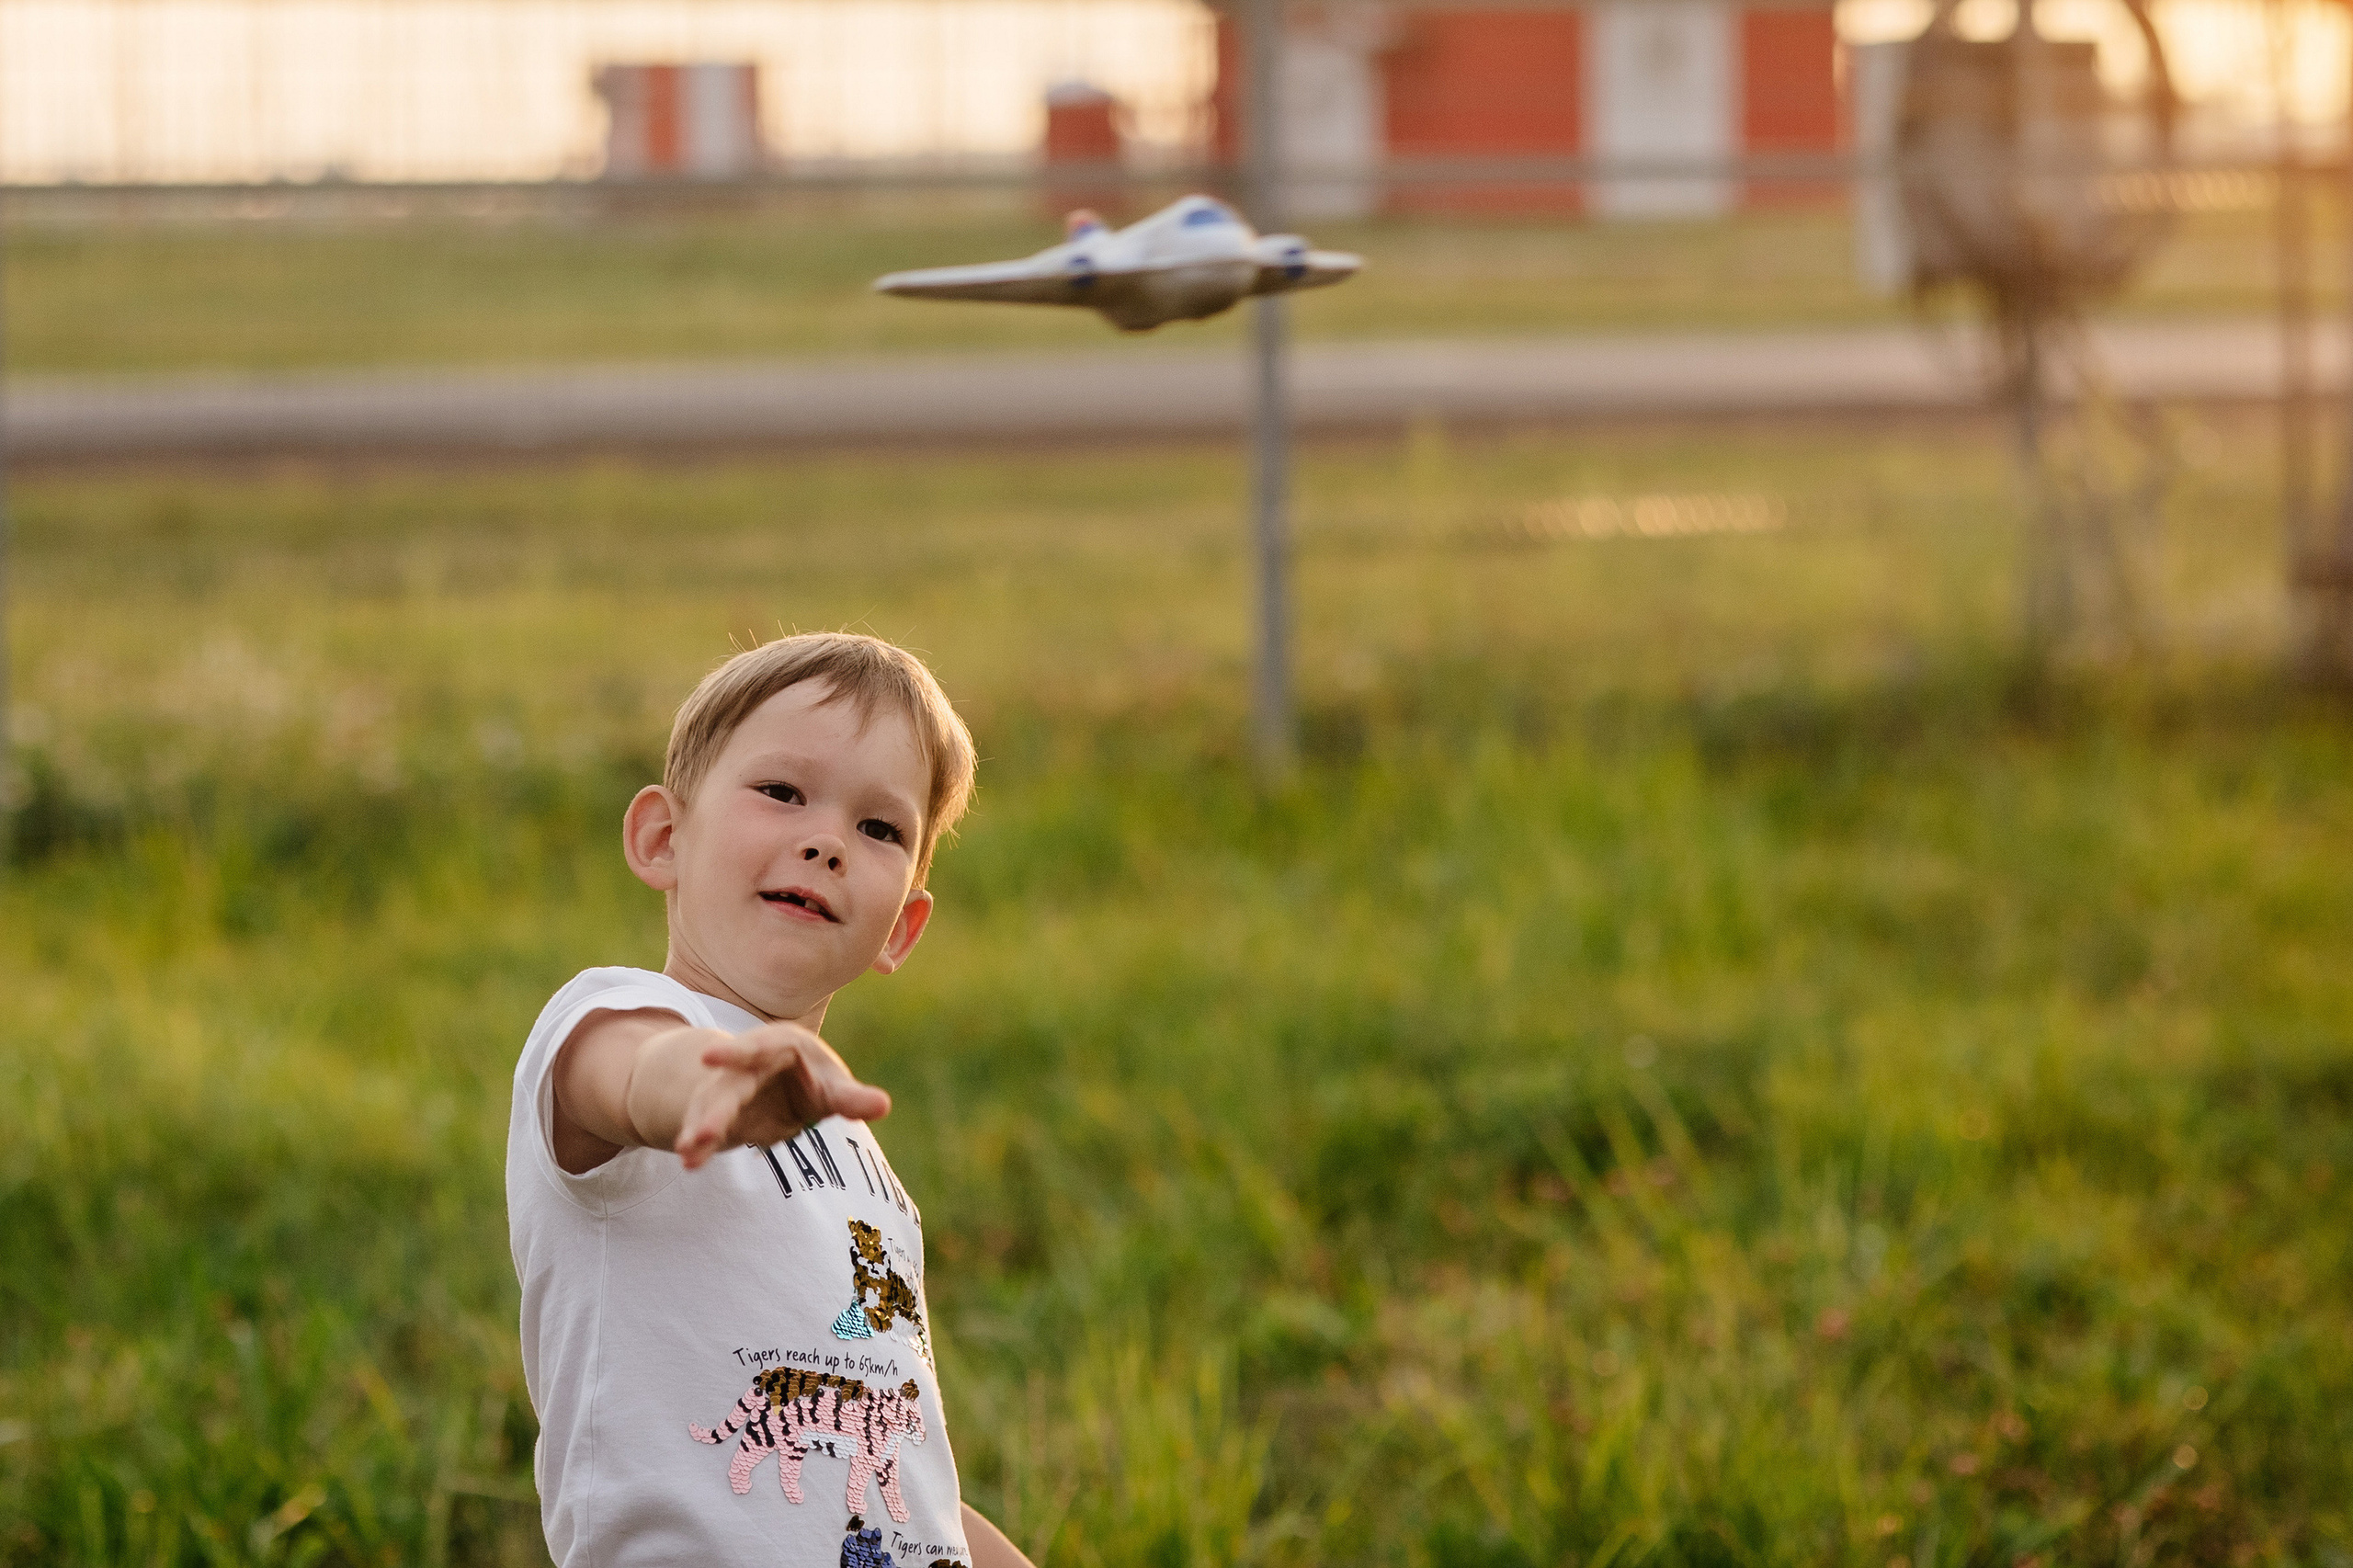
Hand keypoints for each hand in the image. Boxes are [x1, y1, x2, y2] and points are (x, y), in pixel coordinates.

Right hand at [670, 1023, 890, 1168]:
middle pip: (729, 1085)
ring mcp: (728, 1089)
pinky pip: (705, 1128)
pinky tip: (690, 1162)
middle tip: (702, 1131)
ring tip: (687, 1154)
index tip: (709, 1058)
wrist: (780, 1086)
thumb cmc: (812, 1081)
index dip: (736, 1052)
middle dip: (714, 1109)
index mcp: (780, 1046)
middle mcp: (748, 1065)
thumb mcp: (833, 1089)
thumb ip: (851, 1099)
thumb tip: (883, 1105)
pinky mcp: (718, 1114)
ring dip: (698, 1130)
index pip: (759, 1046)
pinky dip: (698, 1145)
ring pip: (710, 1109)